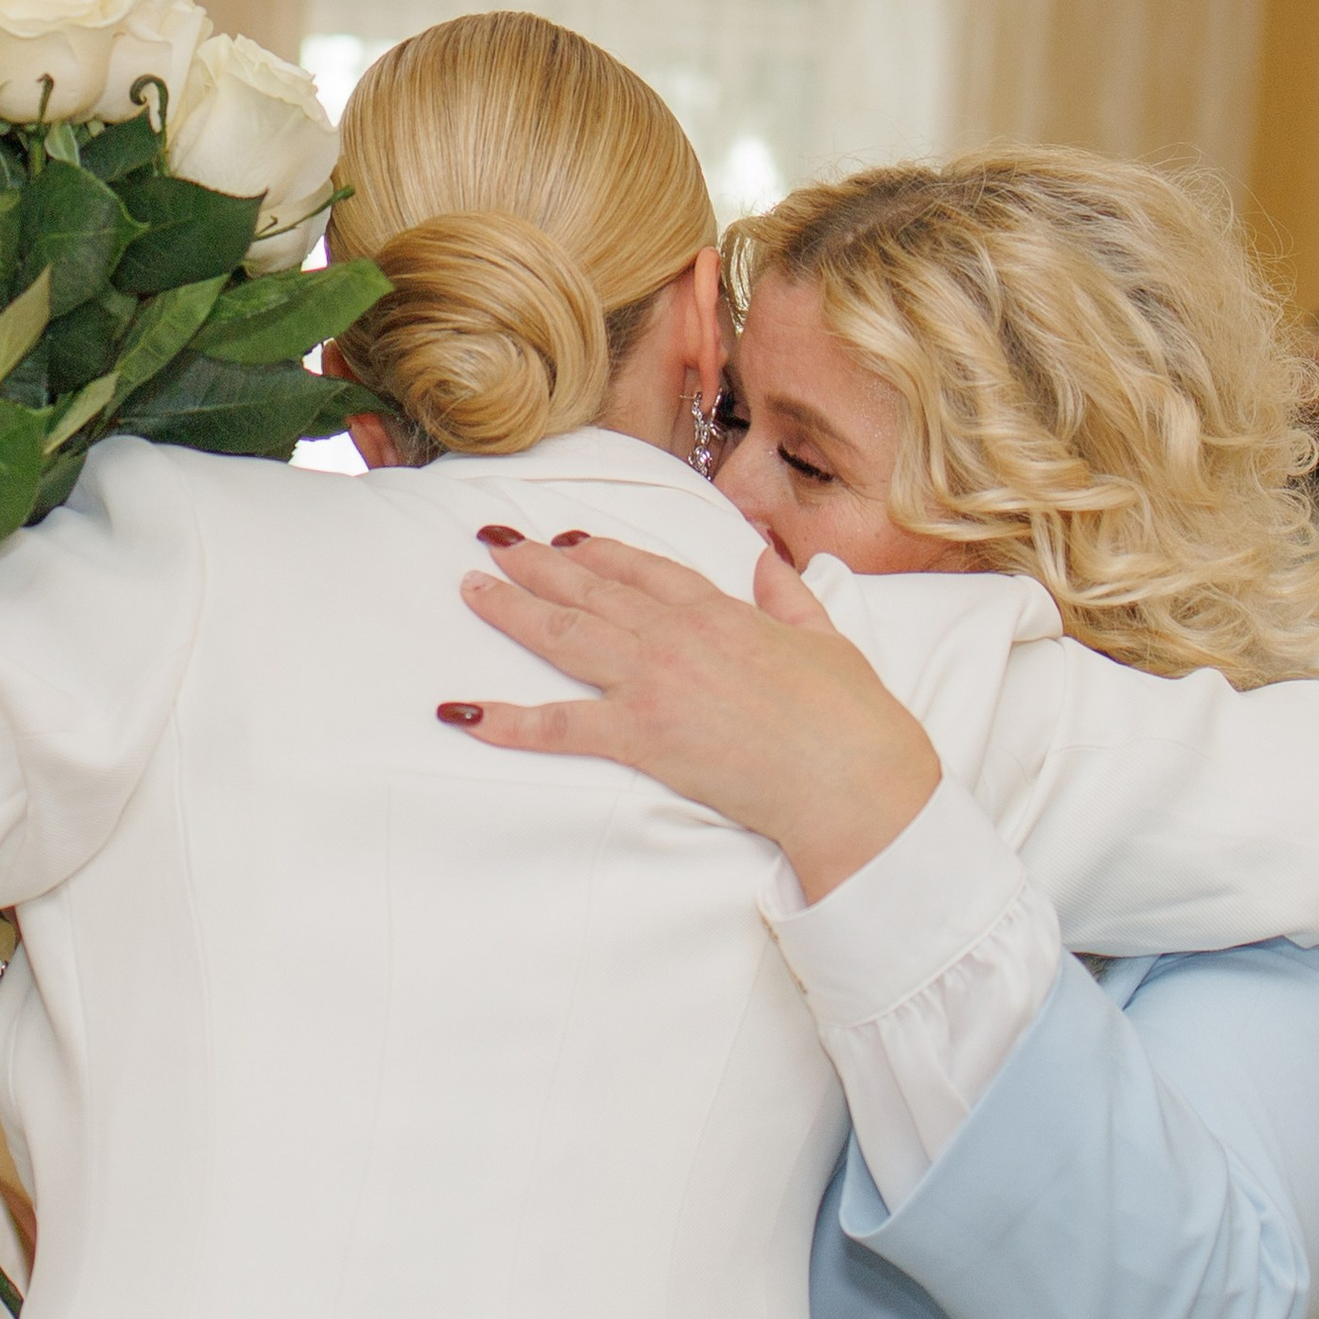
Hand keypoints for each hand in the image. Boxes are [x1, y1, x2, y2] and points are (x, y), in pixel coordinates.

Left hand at [444, 533, 940, 901]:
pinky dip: (508, 722)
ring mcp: (654, 682)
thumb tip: (765, 561)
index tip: (566, 538)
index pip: (645, 569)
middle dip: (536, 564)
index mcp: (721, 611)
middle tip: (492, 544)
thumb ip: (790, 596)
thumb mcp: (826, 638)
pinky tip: (464, 713)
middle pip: (590, 591)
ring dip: (510, 611)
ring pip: (564, 636)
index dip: (600, 552)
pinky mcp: (642, 735)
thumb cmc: (852, 718)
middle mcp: (677, 636)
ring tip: (470, 588)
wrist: (853, 780)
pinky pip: (561, 727)